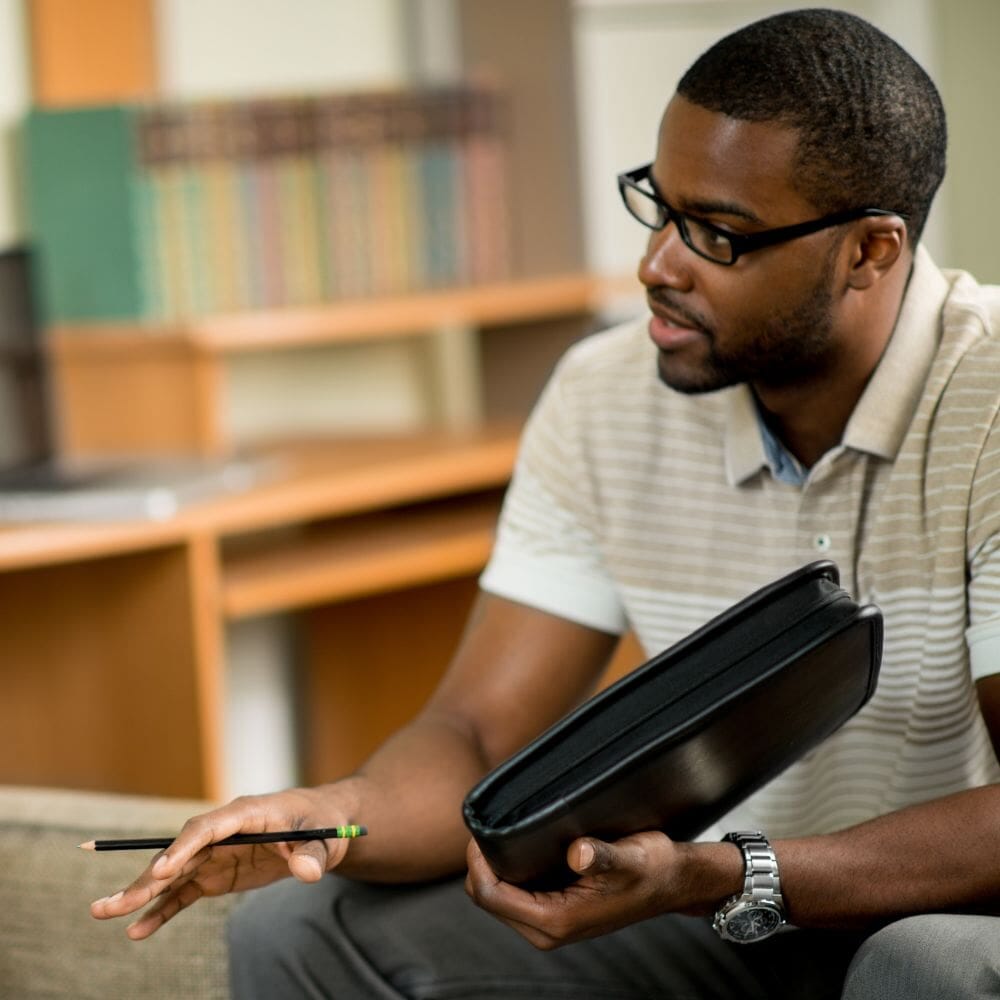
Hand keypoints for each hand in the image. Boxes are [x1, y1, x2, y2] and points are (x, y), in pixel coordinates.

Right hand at [90, 783, 362, 939]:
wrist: (324, 828)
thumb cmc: (325, 826)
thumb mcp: (326, 840)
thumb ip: (314, 855)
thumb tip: (307, 872)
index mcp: (248, 812)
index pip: (209, 826)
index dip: (185, 847)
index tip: (163, 870)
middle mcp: (224, 831)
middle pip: (180, 852)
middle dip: (148, 876)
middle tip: (112, 903)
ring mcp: (217, 853)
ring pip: (174, 873)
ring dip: (141, 893)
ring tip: (104, 912)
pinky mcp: (217, 873)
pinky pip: (185, 893)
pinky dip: (162, 910)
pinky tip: (138, 930)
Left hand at [465, 831, 705, 949]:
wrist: (674, 882)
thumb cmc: (653, 869)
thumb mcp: (629, 857)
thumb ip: (601, 856)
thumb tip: (578, 853)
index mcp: (556, 921)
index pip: (490, 896)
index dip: (477, 862)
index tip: (482, 830)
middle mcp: (547, 929)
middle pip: (486, 898)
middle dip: (480, 863)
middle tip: (490, 826)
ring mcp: (549, 923)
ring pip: (496, 897)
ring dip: (493, 867)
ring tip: (502, 833)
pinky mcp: (553, 911)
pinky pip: (513, 894)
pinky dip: (507, 871)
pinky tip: (519, 846)